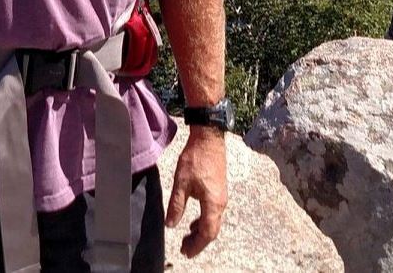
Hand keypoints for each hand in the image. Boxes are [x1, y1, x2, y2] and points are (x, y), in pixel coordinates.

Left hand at [164, 128, 227, 256]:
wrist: (209, 139)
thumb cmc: (195, 159)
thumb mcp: (181, 182)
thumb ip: (176, 205)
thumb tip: (171, 224)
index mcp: (213, 204)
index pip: (207, 233)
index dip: (197, 245)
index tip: (185, 252)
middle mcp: (220, 203)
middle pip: (212, 230)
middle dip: (198, 242)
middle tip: (184, 248)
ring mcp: (221, 197)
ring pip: (213, 222)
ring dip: (200, 232)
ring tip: (187, 237)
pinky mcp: (218, 191)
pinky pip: (213, 213)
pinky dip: (203, 221)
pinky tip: (193, 221)